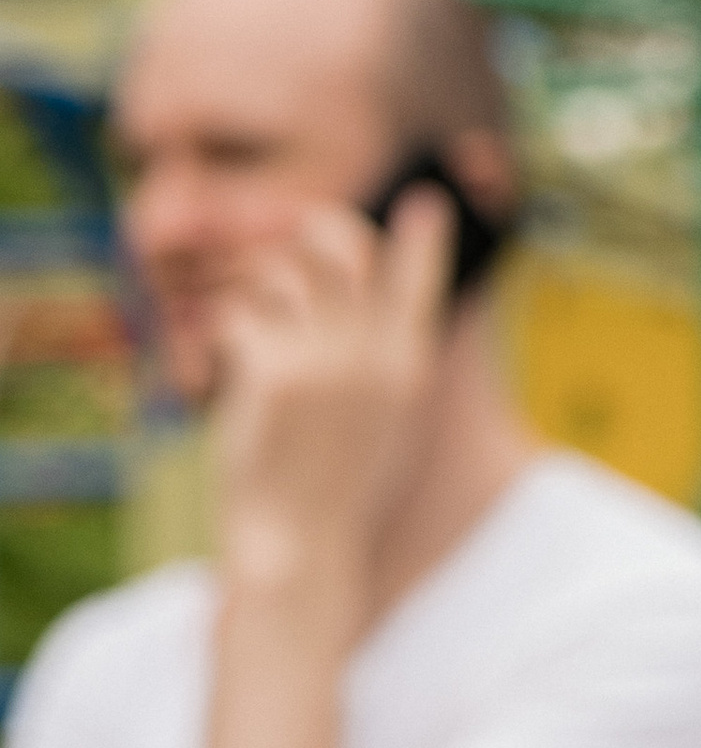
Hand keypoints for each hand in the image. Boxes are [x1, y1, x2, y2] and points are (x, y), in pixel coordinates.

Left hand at [211, 188, 452, 593]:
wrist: (301, 544)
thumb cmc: (335, 488)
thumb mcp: (380, 422)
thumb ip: (379, 362)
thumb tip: (375, 311)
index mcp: (405, 366)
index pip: (418, 280)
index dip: (422, 238)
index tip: (426, 203)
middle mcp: (371, 355)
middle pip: (341, 245)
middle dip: (310, 232)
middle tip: (290, 243)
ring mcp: (324, 362)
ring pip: (279, 271)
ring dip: (256, 291)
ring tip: (254, 326)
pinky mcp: (273, 375)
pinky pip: (238, 316)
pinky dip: (227, 336)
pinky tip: (230, 368)